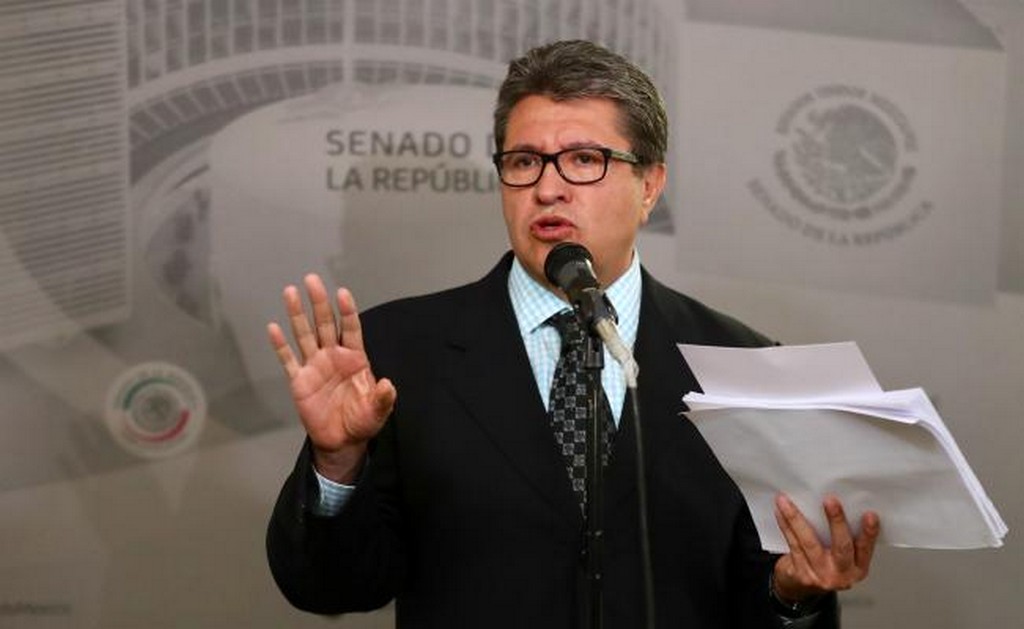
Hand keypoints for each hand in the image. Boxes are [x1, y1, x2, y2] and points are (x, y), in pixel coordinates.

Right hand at [267, 274, 396, 482]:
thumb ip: (383, 398)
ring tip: (290, 291)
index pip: (351, 329)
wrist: (341, 441)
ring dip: (297, 314)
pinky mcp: (299, 380)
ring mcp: (315, 366)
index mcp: (355, 358)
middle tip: (312, 280)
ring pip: (304, 335)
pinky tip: (273, 328)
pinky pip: (288, 359)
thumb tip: (387, 384)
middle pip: (325, 324)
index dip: (347, 311)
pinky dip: (280, 345)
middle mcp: (333, 356)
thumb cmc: (362, 421)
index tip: (342, 293)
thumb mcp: (378, 411)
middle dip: (319, 302)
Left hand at [772, 493, 879, 602]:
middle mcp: (841, 575)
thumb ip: (845, 537)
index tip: (870, 515)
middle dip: (837, 522)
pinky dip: (786, 525)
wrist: (800, 587)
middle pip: (841, 547)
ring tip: (787, 501)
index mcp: (857, 568)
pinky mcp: (801, 574)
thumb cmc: (825, 564)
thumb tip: (838, 502)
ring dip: (796, 518)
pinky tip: (780, 511)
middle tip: (830, 500)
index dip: (869, 533)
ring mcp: (820, 576)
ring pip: (809, 542)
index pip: (865, 548)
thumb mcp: (842, 556)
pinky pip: (793, 544)